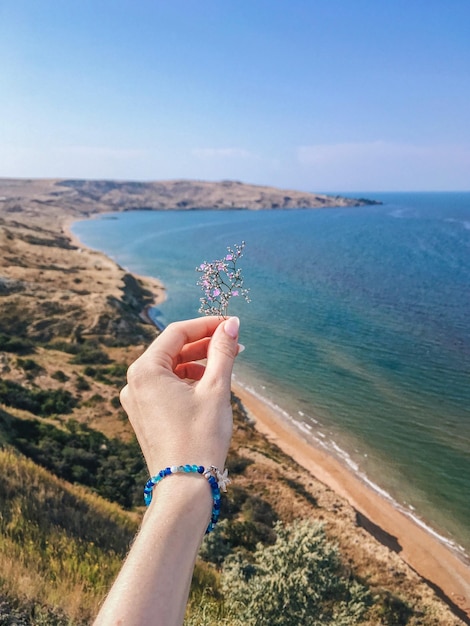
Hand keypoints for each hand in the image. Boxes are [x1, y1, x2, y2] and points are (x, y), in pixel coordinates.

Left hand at [120, 316, 239, 475]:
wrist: (185, 488)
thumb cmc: (200, 437)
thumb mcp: (216, 389)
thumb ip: (222, 351)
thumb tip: (232, 324)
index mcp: (145, 371)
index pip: (177, 332)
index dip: (207, 324)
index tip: (231, 324)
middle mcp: (134, 382)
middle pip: (172, 350)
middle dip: (205, 345)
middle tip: (235, 345)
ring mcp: (137, 400)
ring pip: (171, 368)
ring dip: (198, 362)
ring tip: (227, 365)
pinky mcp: (144, 415)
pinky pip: (166, 386)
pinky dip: (188, 381)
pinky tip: (209, 385)